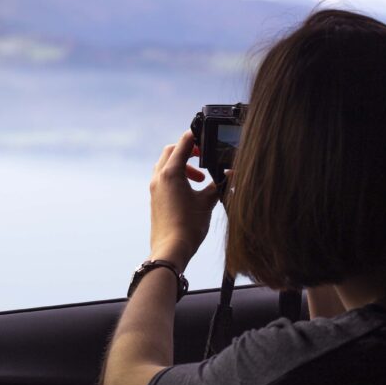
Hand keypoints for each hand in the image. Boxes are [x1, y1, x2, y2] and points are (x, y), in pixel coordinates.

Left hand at [149, 130, 220, 272]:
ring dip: (181, 165)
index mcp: (171, 173)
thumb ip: (219, 184)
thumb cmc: (189, 226)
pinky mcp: (155, 198)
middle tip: (202, 158)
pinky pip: (163, 178)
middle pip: (170, 151)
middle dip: (187, 151)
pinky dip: (175, 176)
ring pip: (165, 165)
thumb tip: (231, 174)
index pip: (182, 144)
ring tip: (199, 179)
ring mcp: (155, 188)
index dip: (194, 137)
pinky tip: (190, 190)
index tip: (205, 135)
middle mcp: (159, 177)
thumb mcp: (208, 202)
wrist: (171, 249)